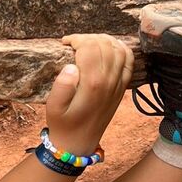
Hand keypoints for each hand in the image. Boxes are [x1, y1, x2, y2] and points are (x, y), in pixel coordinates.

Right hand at [44, 34, 132, 155]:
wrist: (79, 143)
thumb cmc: (63, 124)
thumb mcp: (53, 107)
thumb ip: (61, 86)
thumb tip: (71, 66)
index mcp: (92, 83)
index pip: (90, 47)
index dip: (76, 39)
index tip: (64, 43)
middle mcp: (109, 81)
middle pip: (104, 44)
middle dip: (88, 38)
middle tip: (74, 43)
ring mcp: (118, 84)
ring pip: (118, 49)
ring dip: (104, 40)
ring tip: (88, 43)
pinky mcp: (122, 88)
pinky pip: (128, 61)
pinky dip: (121, 49)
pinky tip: (109, 48)